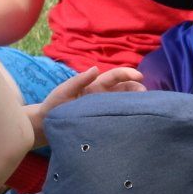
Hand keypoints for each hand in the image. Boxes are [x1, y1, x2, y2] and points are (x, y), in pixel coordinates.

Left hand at [22, 66, 143, 144]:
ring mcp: (103, 109)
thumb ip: (78, 80)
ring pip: (124, 103)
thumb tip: (96, 68)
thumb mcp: (64, 90)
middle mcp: (102, 96)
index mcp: (95, 85)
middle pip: (125, 89)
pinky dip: (128, 117)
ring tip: (144, 108)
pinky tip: (136, 122)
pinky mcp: (102, 122)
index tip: (140, 77)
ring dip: (135, 103)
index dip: (128, 74)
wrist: (46, 125)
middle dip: (137, 89)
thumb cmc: (54, 105)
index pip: (115, 76)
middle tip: (146, 96)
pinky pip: (117, 118)